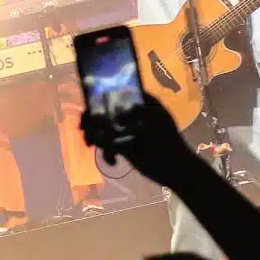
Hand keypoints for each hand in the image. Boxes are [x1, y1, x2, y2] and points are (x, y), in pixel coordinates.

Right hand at [81, 95, 199, 188]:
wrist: (174, 167)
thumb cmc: (169, 138)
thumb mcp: (157, 118)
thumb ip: (139, 111)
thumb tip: (118, 115)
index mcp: (140, 102)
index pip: (116, 93)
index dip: (100, 96)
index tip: (90, 105)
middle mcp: (131, 113)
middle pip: (104, 110)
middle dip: (92, 119)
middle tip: (84, 128)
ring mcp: (125, 130)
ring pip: (102, 128)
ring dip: (94, 135)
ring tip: (92, 144)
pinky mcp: (122, 147)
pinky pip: (106, 145)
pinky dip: (105, 151)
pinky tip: (113, 160)